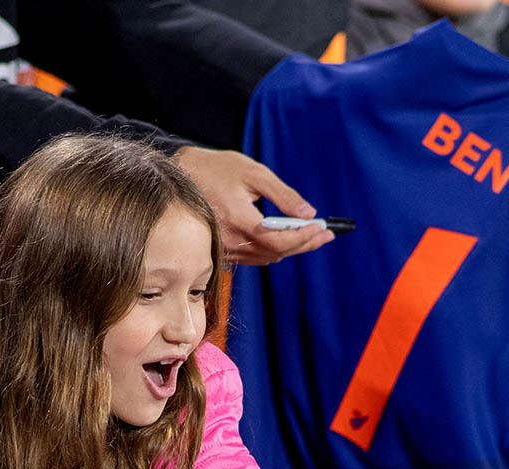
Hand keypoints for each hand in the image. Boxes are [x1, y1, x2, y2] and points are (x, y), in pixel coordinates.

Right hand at [173, 146, 334, 265]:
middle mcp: (231, 241)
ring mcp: (225, 250)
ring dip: (290, 248)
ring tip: (311, 235)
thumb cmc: (217, 170)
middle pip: (277, 253)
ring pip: (267, 258)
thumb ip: (283, 195)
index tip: (322, 228)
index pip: (279, 240)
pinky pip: (254, 258)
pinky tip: (285, 239)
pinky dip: (273, 250)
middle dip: (304, 244)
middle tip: (325, 234)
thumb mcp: (254, 174)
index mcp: (239, 220)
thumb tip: (307, 212)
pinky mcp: (222, 252)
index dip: (303, 237)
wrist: (183, 176)